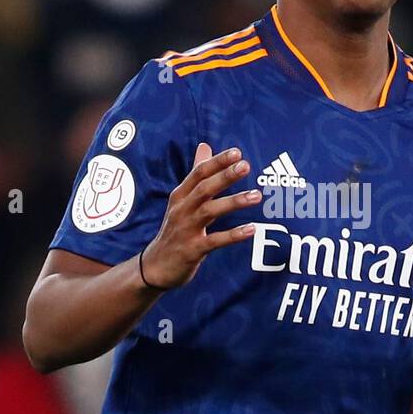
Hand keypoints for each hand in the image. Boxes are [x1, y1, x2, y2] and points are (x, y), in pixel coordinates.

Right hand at [141, 143, 260, 289]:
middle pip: (203, 188)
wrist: (156, 267)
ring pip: (210, 211)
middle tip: (245, 165)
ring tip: (256, 196)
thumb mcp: (182, 200)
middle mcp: (182, 209)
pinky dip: (233, 235)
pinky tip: (251, 229)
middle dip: (224, 176)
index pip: (198, 173)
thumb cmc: (175, 230)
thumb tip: (205, 146)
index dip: (217, 162)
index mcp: (180, 196)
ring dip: (233, 202)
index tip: (236, 152)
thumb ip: (196, 174)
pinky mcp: (192, 250)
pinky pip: (215, 241)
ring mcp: (186, 230)